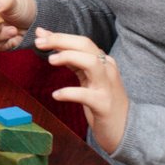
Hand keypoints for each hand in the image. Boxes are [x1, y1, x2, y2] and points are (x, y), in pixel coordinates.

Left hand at [38, 28, 128, 151]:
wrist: (125, 128)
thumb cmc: (101, 100)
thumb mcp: (86, 76)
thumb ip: (69, 58)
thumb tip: (46, 38)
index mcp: (103, 61)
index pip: (81, 41)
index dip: (59, 36)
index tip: (39, 35)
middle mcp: (107, 69)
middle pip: (85, 46)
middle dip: (61, 41)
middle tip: (39, 43)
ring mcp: (106, 86)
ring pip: (91, 63)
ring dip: (69, 57)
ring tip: (50, 60)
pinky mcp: (104, 105)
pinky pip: (86, 95)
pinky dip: (70, 92)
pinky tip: (56, 95)